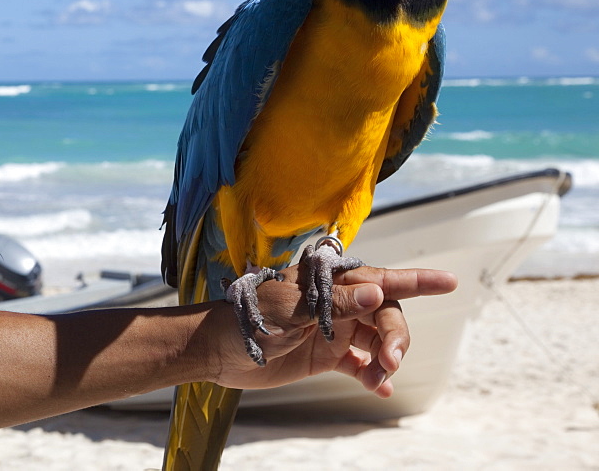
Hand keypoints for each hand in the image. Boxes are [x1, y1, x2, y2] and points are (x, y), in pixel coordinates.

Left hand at [212, 264, 456, 395]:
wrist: (218, 349)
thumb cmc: (249, 317)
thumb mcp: (291, 309)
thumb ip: (334, 303)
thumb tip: (376, 293)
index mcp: (328, 282)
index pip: (381, 279)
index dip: (418, 280)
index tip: (450, 282)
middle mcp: (336, 303)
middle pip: (385, 314)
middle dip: (395, 334)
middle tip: (392, 360)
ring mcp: (332, 329)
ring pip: (376, 340)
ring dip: (386, 358)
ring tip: (382, 376)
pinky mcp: (325, 355)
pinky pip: (359, 364)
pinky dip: (373, 375)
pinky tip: (380, 389)